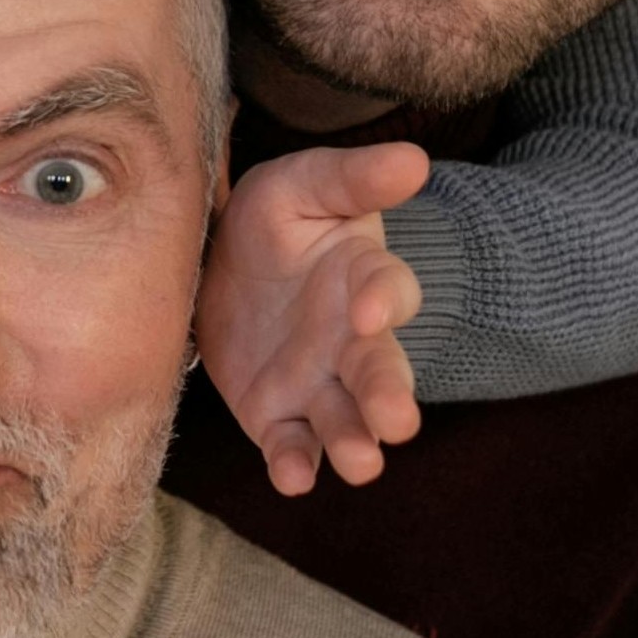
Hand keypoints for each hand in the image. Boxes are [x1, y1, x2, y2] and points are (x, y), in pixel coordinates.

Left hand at [193, 140, 428, 494]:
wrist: (224, 262)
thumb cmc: (277, 218)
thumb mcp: (304, 184)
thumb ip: (353, 178)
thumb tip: (413, 159)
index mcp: (365, 279)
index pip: (390, 290)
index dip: (385, 299)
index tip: (372, 310)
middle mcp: (351, 341)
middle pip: (380, 370)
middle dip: (389, 395)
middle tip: (397, 422)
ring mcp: (316, 383)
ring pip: (344, 419)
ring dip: (354, 442)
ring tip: (361, 462)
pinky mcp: (276, 414)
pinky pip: (290, 444)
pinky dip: (295, 464)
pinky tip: (293, 478)